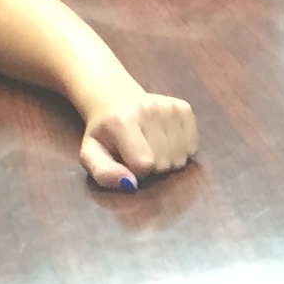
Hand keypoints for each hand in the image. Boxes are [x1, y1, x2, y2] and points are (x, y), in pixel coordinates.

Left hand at [79, 88, 198, 186]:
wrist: (115, 98)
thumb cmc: (104, 132)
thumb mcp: (91, 154)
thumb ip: (104, 173)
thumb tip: (130, 184)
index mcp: (122, 121)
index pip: (144, 163)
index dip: (136, 171)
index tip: (127, 162)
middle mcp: (149, 109)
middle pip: (164, 162)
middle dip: (153, 167)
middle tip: (140, 154)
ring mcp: (169, 107)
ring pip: (180, 156)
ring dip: (168, 160)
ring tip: (153, 149)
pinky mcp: (184, 107)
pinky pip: (193, 145)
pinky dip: (182, 150)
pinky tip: (167, 142)